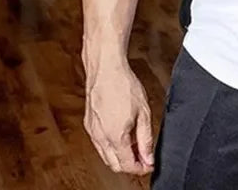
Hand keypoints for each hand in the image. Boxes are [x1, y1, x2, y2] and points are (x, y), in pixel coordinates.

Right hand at [84, 58, 154, 174]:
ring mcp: (92, 132)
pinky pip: (99, 144)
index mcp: (115, 137)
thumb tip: (149, 158)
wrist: (106, 69)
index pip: (127, 165)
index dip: (140, 169)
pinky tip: (121, 135)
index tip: (148, 165)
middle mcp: (100, 138)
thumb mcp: (143, 112)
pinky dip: (110, 147)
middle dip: (129, 165)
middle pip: (114, 165)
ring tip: (134, 145)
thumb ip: (146, 138)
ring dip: (119, 157)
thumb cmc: (124, 85)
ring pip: (105, 156)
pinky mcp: (89, 125)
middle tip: (143, 157)